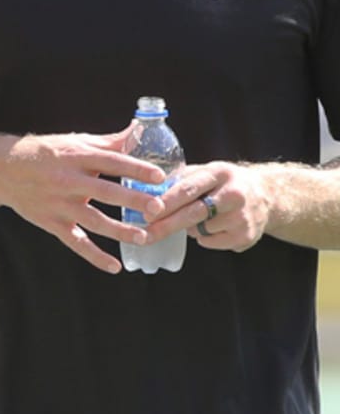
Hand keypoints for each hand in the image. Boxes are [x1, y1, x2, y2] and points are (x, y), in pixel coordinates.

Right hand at [0, 129, 168, 273]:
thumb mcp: (74, 142)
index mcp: (75, 156)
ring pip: (93, 220)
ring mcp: (59, 203)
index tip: (159, 176)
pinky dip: (94, 256)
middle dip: (131, 199)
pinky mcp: (51, 222)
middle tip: (157, 207)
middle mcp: (67, 180)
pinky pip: (75, 242)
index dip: (134, 168)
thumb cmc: (45, 153)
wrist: (2, 169)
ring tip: (143, 238)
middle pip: (104, 191)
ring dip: (119, 230)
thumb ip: (108, 142)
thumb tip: (140, 131)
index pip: (110, 161)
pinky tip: (115, 266)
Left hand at [143, 161, 271, 251]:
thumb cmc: (224, 183)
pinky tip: (212, 226)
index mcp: (219, 173)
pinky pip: (210, 242)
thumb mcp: (207, 171)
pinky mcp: (246, 236)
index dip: (167, 201)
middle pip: (194, 213)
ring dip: (188, 228)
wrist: (267, 195)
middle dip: (167, 224)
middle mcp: (233, 195)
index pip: (189, 188)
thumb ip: (181, 178)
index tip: (148, 211)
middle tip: (146, 233)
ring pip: (200, 230)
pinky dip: (203, 237)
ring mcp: (242, 217)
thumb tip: (148, 190)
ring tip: (197, 217)